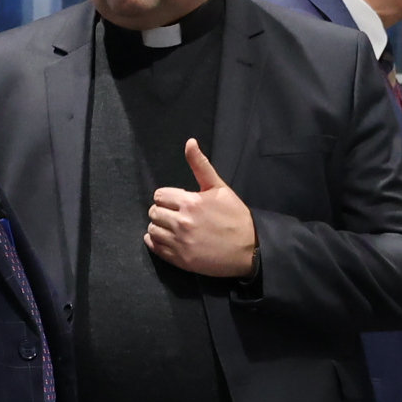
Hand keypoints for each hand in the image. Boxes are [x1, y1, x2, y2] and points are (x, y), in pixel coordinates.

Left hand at [145, 138, 257, 277]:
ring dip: (159, 227)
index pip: (160, 195)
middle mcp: (182, 222)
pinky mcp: (180, 260)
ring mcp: (180, 243)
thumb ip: (201, 165)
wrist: (249, 249)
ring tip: (172, 228)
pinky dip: (156, 242)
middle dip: (162, 211)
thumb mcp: (220, 187)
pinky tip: (166, 239)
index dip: (167, 197)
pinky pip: (155, 248)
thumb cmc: (235, 216)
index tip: (177, 202)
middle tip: (175, 215)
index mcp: (190, 202)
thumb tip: (190, 142)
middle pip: (154, 212)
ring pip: (152, 230)